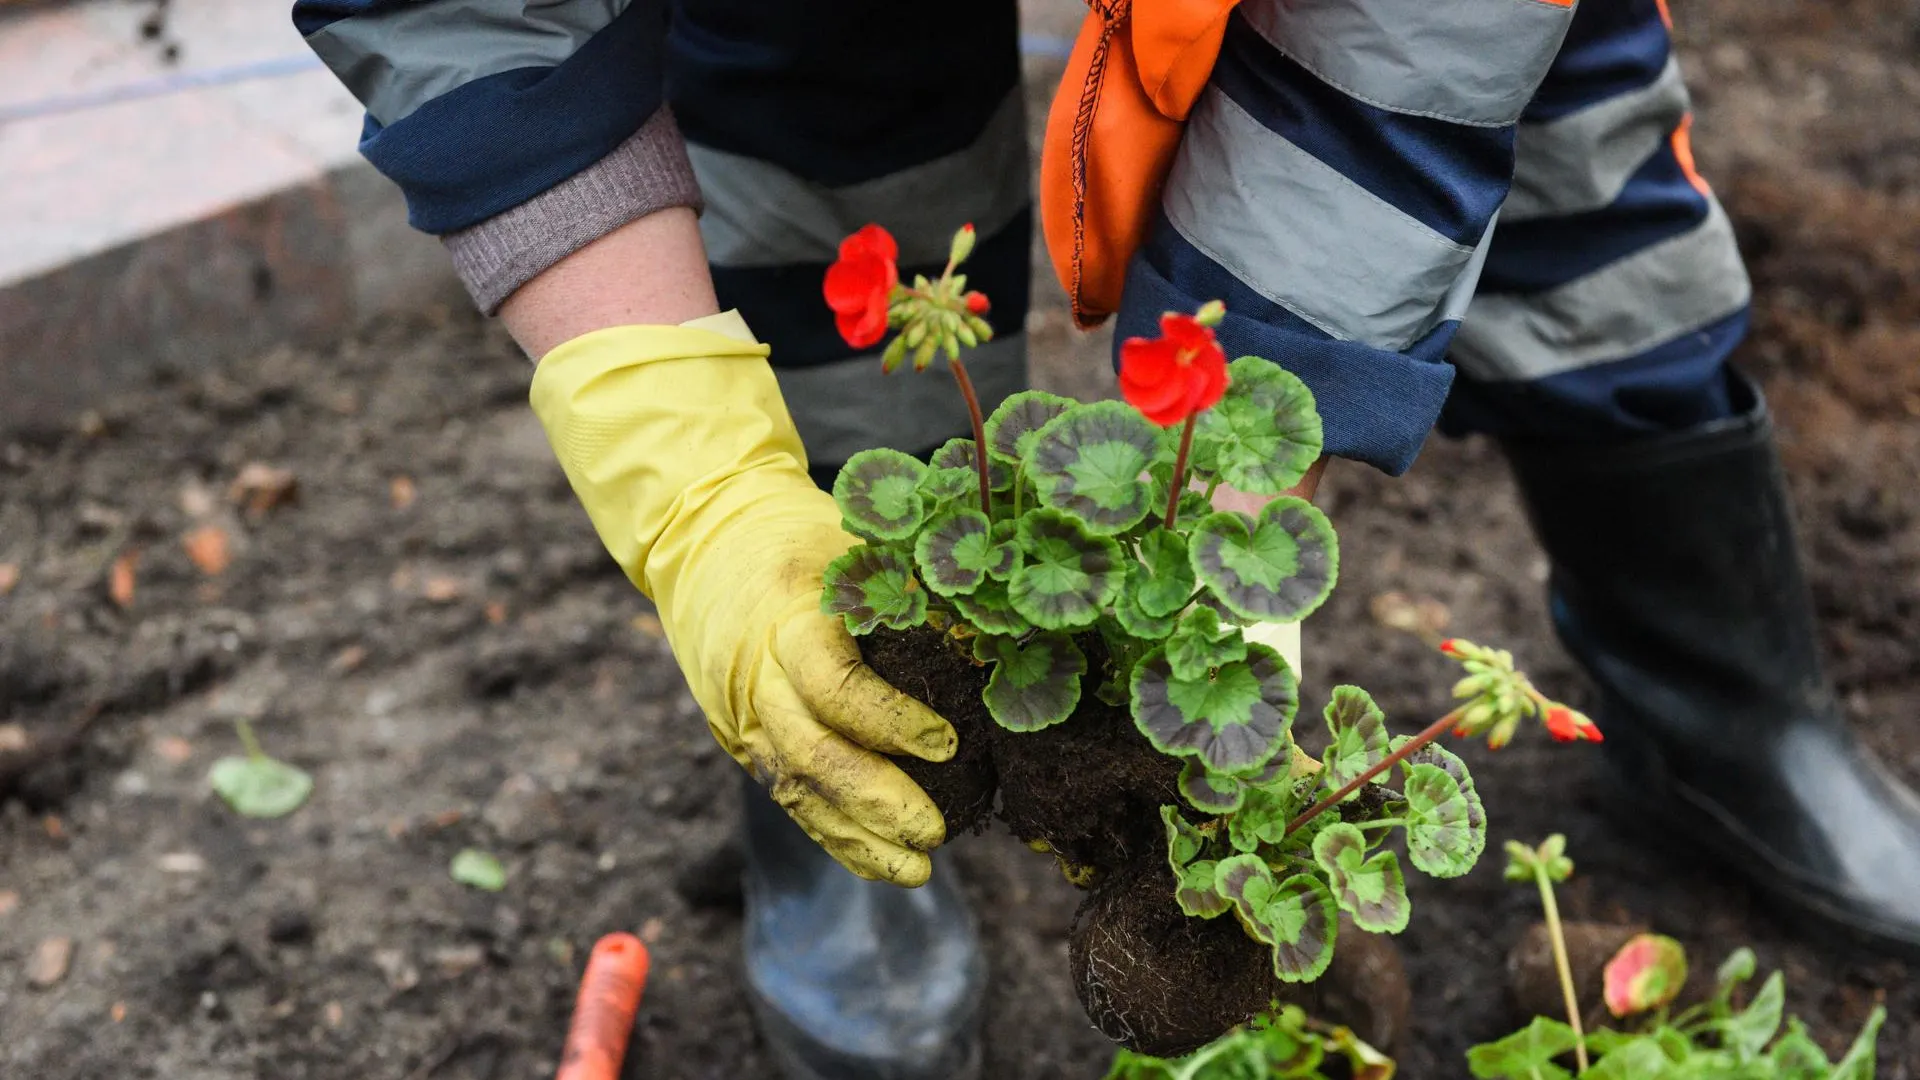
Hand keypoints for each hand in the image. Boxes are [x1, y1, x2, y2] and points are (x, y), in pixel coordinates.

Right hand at [530, 313, 955, 885]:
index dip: (890, 720)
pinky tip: (878, 863)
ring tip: (918, 872)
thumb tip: (994, 639)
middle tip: (935, 833)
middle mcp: (754, 675)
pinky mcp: (740, 738)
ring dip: (856, 837)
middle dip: (874, 799)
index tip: (948, 743)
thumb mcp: (852, 543)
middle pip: (808, 751)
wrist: (701, 534)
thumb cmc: (798, 536)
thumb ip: (906, 592)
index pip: (832, 683)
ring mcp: (741, 714)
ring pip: (794, 787)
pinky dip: (832, 834)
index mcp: (786, 618)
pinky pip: (787, 795)